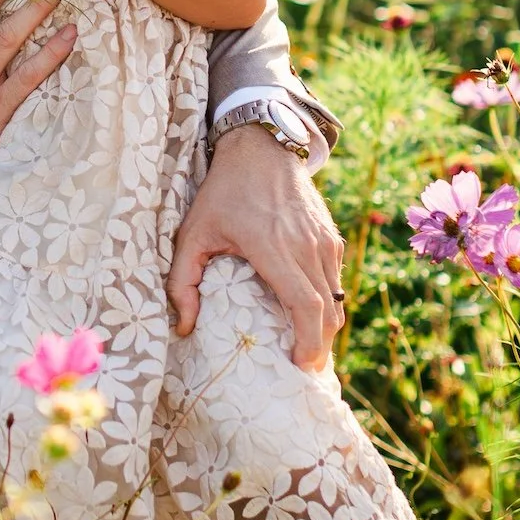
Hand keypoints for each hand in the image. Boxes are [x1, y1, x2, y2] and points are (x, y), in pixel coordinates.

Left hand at [166, 124, 344, 369]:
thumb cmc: (224, 192)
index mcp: (274, 248)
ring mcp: (324, 242)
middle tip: (302, 371)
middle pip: (328, 312)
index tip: (298, 366)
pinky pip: (335, 281)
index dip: (309, 343)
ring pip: (336, 300)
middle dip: (320, 347)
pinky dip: (327, 305)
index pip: (306, 306)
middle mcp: (307, 247)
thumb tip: (184, 327)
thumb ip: (183, 281)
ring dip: (325, 329)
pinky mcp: (331, 238)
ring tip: (305, 350)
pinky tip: (309, 318)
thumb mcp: (193, 233)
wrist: (262, 148)